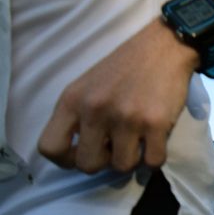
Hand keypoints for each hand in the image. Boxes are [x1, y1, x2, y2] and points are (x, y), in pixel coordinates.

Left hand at [38, 19, 198, 172]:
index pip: (50, 147)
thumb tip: (83, 152)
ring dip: (131, 160)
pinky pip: (152, 162)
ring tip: (137, 143)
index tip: (82, 153)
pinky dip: (154, 159)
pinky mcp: (156, 123)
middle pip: (87, 165)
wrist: (163, 48)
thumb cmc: (124, 69)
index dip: (65, 159)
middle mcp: (95, 110)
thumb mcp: (87, 87)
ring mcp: (126, 118)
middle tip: (114, 148)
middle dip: (103, 162)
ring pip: (121, 166)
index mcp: (72, 101)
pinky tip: (155, 143)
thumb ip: (78, 117)